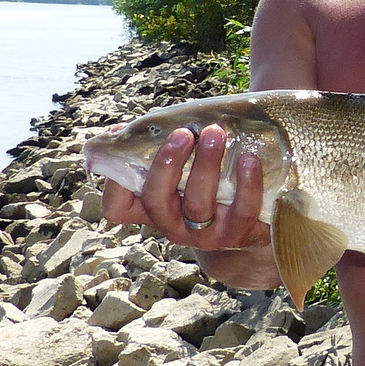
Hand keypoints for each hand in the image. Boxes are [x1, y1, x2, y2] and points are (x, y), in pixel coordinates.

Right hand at [100, 123, 271, 251]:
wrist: (250, 222)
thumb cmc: (203, 182)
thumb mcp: (177, 169)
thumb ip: (152, 149)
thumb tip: (118, 130)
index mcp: (150, 209)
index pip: (117, 208)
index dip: (114, 183)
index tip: (126, 149)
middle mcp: (172, 226)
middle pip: (157, 200)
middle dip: (167, 164)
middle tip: (184, 133)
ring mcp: (204, 235)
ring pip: (199, 205)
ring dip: (206, 166)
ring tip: (216, 133)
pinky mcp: (237, 234)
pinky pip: (242, 211)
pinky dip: (247, 184)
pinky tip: (248, 159)